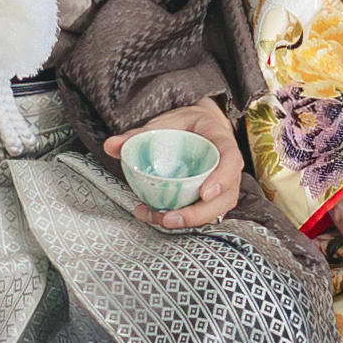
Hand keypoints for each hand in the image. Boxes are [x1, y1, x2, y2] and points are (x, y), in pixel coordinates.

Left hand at [119, 100, 245, 233]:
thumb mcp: (165, 122)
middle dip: (199, 213)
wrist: (198, 127)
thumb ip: (139, 134)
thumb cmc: (185, 124)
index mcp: (221, 140)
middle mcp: (228, 166)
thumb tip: (111, 145)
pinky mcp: (212, 197)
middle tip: (170, 218)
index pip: (231, 159)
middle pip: (226, 196)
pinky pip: (204, 213)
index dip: (222, 178)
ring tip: (159, 219)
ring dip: (189, 221)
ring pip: (216, 210)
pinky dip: (182, 219)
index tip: (205, 193)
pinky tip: (155, 216)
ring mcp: (223, 184)